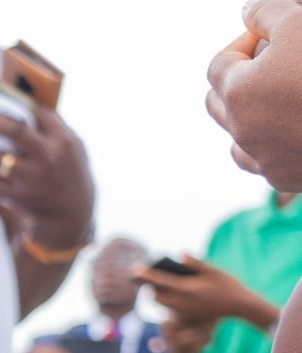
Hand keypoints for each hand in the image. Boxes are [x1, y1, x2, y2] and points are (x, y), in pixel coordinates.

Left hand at [0, 104, 93, 249]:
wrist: (70, 213)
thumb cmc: (68, 172)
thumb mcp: (72, 147)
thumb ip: (53, 128)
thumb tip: (24, 103)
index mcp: (63, 141)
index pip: (40, 114)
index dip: (17, 103)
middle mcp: (47, 157)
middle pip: (16, 131)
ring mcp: (31, 178)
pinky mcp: (17, 196)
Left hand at [135, 255, 278, 327]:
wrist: (239, 305)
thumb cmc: (228, 284)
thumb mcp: (213, 270)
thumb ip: (194, 263)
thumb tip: (179, 254)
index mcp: (186, 289)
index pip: (159, 281)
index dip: (145, 275)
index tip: (133, 269)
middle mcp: (182, 302)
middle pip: (156, 295)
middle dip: (149, 286)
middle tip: (145, 276)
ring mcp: (184, 311)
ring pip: (161, 304)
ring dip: (157, 294)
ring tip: (154, 284)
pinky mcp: (188, 316)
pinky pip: (170, 309)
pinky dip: (167, 301)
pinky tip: (168, 292)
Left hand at [208, 0, 301, 189]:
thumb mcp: (300, 22)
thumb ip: (267, 12)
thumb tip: (248, 12)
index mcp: (238, 91)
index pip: (219, 64)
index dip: (242, 43)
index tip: (267, 35)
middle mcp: (242, 130)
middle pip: (217, 104)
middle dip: (236, 80)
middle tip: (268, 64)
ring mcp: (263, 158)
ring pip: (236, 139)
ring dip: (247, 117)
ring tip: (275, 98)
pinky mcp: (286, 178)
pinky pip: (262, 163)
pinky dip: (268, 145)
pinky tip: (287, 131)